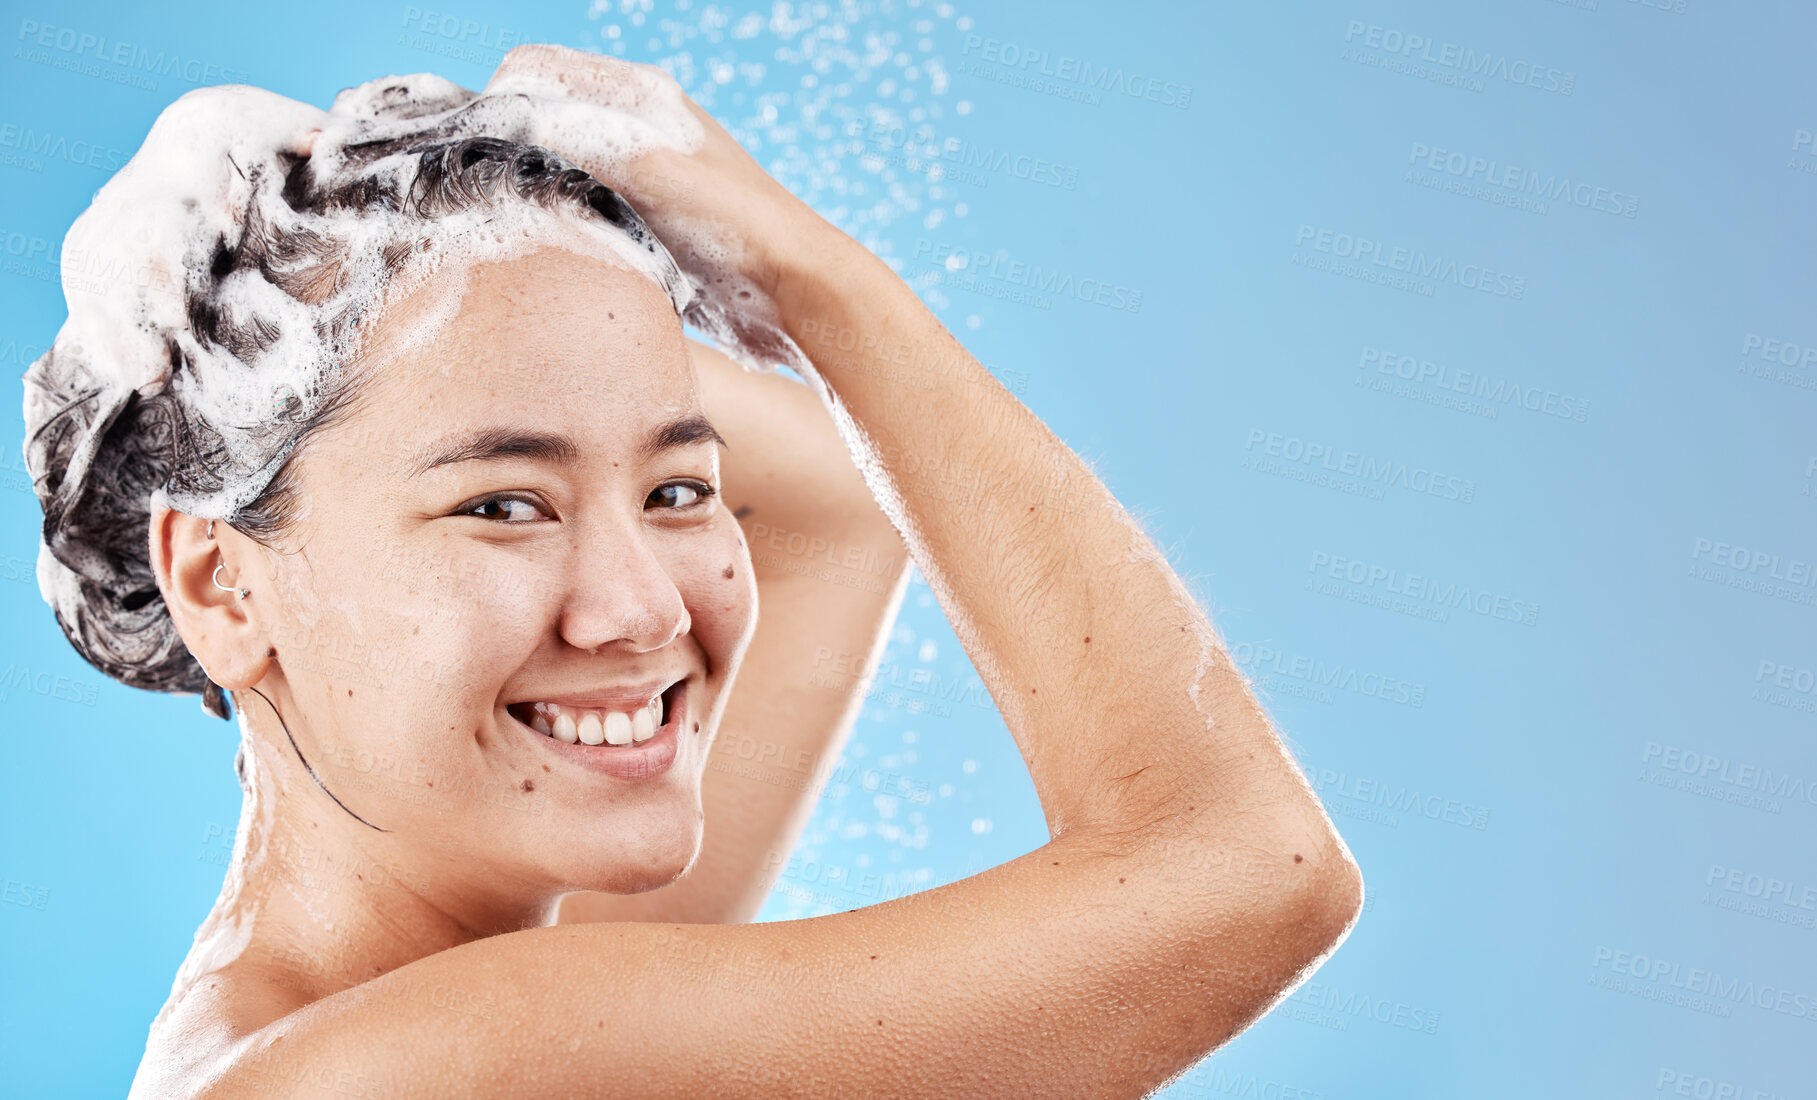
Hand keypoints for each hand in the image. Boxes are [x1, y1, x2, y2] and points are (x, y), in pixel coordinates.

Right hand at [483, 44, 840, 304]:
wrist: (794, 287)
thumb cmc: (740, 225)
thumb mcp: (656, 174)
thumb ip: (591, 142)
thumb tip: (519, 119)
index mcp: (643, 95)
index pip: (539, 68)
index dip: (500, 99)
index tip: (477, 146)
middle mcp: (637, 126)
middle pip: (541, 114)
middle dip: (504, 141)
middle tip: (479, 187)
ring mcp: (638, 174)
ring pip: (555, 164)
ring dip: (526, 183)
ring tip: (504, 216)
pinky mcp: (642, 220)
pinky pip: (577, 208)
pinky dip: (553, 218)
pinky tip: (545, 245)